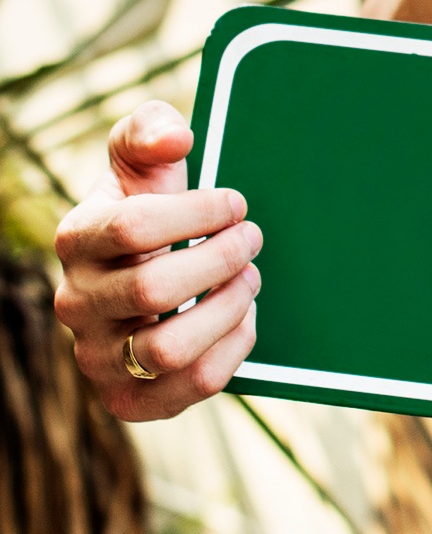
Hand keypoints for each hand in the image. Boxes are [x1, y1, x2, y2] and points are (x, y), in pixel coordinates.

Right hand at [53, 101, 261, 421]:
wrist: (143, 289)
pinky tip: (243, 317)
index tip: (236, 203)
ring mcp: (99, 357)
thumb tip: (177, 138)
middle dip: (221, 260)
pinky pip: (193, 385)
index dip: (199, 211)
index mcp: (76, 241)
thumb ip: (148, 133)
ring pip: (170, 347)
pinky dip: (233, 349)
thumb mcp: (141, 167)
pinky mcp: (132, 400)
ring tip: (249, 278)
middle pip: (154, 289)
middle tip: (252, 240)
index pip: (132, 226)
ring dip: (228, 308)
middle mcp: (76, 304)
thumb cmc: (148, 218)